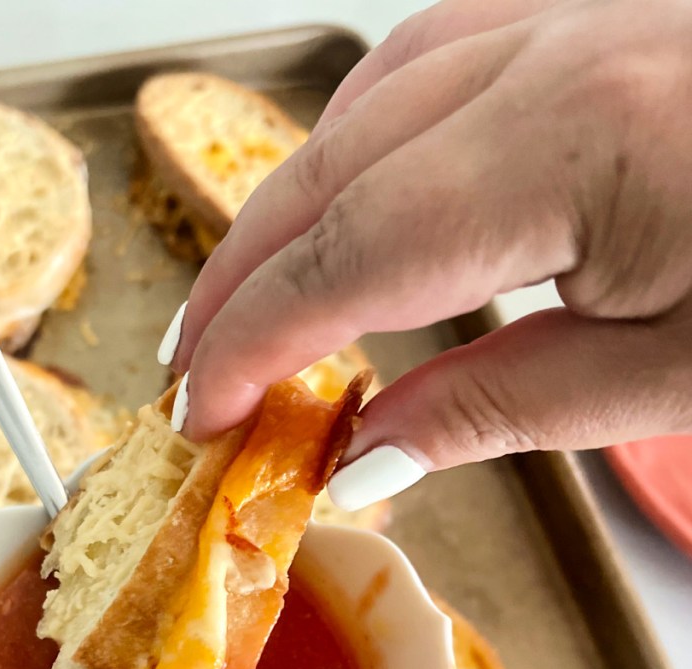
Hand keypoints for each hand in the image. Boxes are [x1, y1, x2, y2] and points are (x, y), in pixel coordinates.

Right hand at [174, 0, 691, 505]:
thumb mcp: (667, 377)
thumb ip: (499, 407)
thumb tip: (363, 454)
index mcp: (575, 140)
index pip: (351, 250)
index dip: (253, 338)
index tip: (203, 411)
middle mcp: (558, 51)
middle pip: (332, 166)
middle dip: (240, 277)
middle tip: (195, 368)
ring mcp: (573, 19)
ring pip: (367, 99)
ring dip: (290, 206)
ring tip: (252, 297)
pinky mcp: (592, 24)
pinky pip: (433, 60)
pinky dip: (360, 138)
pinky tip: (351, 193)